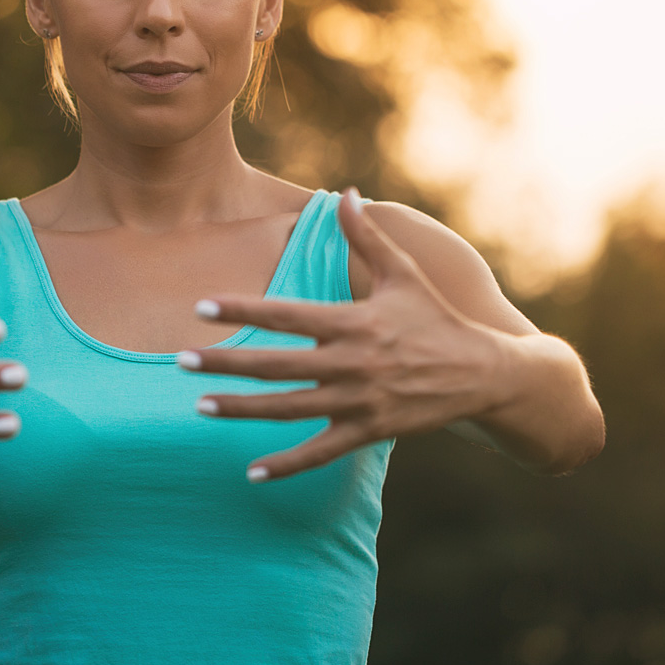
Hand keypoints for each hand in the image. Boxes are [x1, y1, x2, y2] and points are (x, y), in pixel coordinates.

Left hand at [182, 188, 506, 481]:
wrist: (483, 374)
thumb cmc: (436, 318)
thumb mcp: (405, 273)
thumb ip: (367, 236)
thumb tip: (346, 192)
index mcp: (354, 321)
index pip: (287, 314)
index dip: (242, 309)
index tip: (202, 307)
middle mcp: (352, 363)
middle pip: (276, 365)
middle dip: (226, 364)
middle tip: (181, 360)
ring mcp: (359, 401)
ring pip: (289, 410)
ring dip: (243, 410)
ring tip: (200, 407)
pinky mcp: (368, 431)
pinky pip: (320, 452)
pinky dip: (287, 465)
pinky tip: (251, 473)